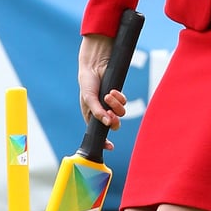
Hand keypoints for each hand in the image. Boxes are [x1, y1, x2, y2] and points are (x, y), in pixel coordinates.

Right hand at [79, 33, 126, 148]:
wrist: (95, 64)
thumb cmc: (87, 82)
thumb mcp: (89, 98)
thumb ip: (97, 111)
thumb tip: (107, 123)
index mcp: (92, 115)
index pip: (98, 133)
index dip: (104, 141)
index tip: (110, 146)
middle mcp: (102, 112)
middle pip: (113, 125)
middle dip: (114, 121)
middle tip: (111, 115)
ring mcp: (110, 104)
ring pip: (120, 113)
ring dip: (116, 106)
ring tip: (108, 95)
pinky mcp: (118, 96)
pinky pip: (123, 102)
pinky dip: (119, 98)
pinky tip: (113, 91)